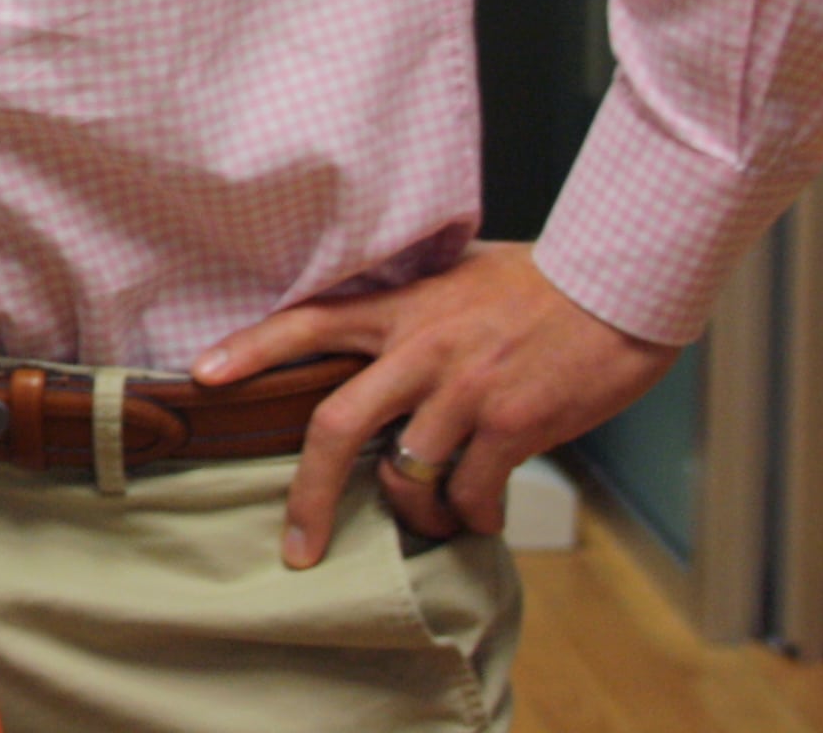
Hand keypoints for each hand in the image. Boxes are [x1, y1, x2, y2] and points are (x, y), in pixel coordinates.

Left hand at [191, 241, 679, 567]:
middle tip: (297, 546)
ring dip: (416, 514)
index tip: (201, 376)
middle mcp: (420, 349)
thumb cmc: (544, 282)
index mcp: (401, 307)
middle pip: (335, 427)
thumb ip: (414, 306)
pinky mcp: (513, 424)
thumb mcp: (460, 275)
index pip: (307, 322)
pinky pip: (472, 495)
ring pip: (407, 477)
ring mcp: (464, 390)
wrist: (620, 285)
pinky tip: (483, 514)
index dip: (250, 348)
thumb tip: (379, 329)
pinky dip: (473, 518)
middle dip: (307, 497)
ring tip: (435, 516)